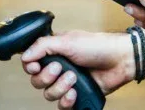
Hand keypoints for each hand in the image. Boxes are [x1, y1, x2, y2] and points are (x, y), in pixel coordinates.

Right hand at [20, 31, 134, 108]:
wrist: (120, 60)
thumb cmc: (97, 46)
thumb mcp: (68, 40)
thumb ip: (43, 46)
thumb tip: (24, 56)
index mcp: (54, 52)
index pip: (30, 63)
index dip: (30, 66)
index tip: (35, 65)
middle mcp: (58, 68)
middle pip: (36, 81)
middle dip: (47, 77)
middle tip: (61, 68)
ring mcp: (67, 83)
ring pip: (48, 94)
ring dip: (59, 87)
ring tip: (74, 78)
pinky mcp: (76, 96)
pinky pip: (61, 106)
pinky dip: (66, 101)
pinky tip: (75, 93)